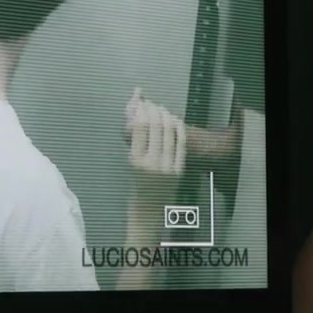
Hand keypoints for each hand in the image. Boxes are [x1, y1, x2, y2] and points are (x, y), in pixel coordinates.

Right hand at [125, 88, 184, 202]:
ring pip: (169, 132)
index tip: (141, 103)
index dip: (142, 111)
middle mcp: (153, 162)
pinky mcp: (179, 168)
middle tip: (151, 102)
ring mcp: (168, 166)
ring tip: (161, 108)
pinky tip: (174, 118)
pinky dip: (178, 127)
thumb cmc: (137, 185)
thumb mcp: (131, 163)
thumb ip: (137, 142)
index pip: (141, 128)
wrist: (150, 209)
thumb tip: (140, 116)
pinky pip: (181, 142)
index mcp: (136, 160)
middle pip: (156, 126)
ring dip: (165, 115)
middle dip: (153, 110)